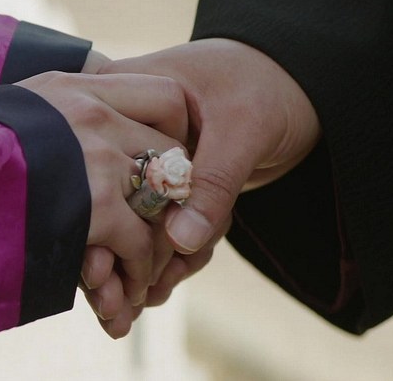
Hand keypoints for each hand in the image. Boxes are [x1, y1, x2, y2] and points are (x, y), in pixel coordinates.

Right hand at [14, 71, 187, 316]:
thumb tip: (87, 125)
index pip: (168, 95)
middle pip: (171, 152)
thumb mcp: (14, 108)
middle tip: (162, 229)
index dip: (176, 133)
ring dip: (156, 244)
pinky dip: (136, 271)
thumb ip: (58, 112)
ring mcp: (97, 158)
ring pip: (160, 203)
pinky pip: (139, 241)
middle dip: (172, 198)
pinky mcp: (93, 205)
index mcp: (79, 86)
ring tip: (142, 273)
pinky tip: (122, 291)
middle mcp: (96, 115)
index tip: (163, 165)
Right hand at [84, 38, 319, 318]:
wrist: (298, 85)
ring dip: (138, 265)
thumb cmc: (266, 86)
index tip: (99, 271)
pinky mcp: (166, 183)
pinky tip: (163, 286)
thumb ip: (214, 182)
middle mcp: (123, 125)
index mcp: (123, 92)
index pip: (94, 158)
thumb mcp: (242, 127)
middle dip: (113, 256)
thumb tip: (181, 240)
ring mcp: (144, 158)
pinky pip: (159, 224)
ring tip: (141, 303)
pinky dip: (166, 257)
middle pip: (105, 197)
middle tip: (117, 306)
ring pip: (130, 218)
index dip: (94, 218)